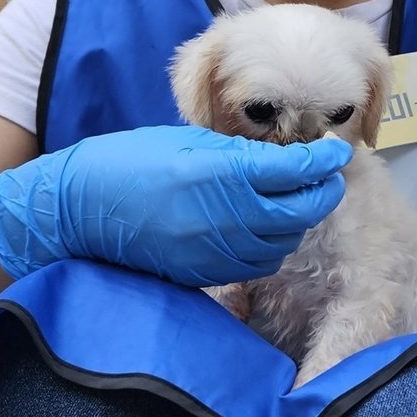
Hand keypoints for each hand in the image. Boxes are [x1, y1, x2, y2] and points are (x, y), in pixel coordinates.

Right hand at [0, 125, 350, 285]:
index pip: (295, 171)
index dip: (324, 160)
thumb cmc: (132, 161)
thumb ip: (243, 154)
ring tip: (297, 199)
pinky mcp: (205, 274)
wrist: (80, 209)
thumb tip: (289, 158)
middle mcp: (225, 216)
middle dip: (323, 193)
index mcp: (222, 173)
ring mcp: (215, 251)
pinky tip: (266, 225)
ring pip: (284, 242)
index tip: (336, 151)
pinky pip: (258, 264)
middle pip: (302, 212)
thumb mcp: (191, 142)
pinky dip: (273, 244)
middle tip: (328, 176)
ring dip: (299, 220)